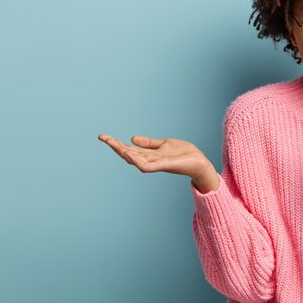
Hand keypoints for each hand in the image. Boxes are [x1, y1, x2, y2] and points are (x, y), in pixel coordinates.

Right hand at [97, 134, 218, 192]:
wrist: (199, 162)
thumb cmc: (184, 154)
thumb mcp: (164, 144)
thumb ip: (148, 143)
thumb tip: (132, 138)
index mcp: (149, 154)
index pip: (128, 149)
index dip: (116, 143)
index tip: (103, 137)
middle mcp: (149, 160)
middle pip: (128, 154)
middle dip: (115, 146)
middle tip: (103, 138)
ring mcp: (156, 164)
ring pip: (135, 160)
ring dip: (123, 152)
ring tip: (113, 144)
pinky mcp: (164, 166)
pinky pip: (147, 166)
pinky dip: (138, 160)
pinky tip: (130, 154)